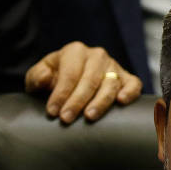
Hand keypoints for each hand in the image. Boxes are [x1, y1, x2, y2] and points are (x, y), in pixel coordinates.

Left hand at [25, 41, 142, 122]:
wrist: (72, 82)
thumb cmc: (54, 80)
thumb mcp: (39, 77)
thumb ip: (37, 77)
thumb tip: (46, 78)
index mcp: (75, 51)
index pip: (69, 74)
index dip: (61, 93)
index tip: (53, 112)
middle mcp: (97, 55)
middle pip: (89, 80)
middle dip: (77, 101)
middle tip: (66, 119)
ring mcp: (114, 66)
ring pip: (110, 83)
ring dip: (100, 101)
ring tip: (89, 117)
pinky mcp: (127, 78)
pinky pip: (133, 83)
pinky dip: (130, 92)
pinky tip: (121, 102)